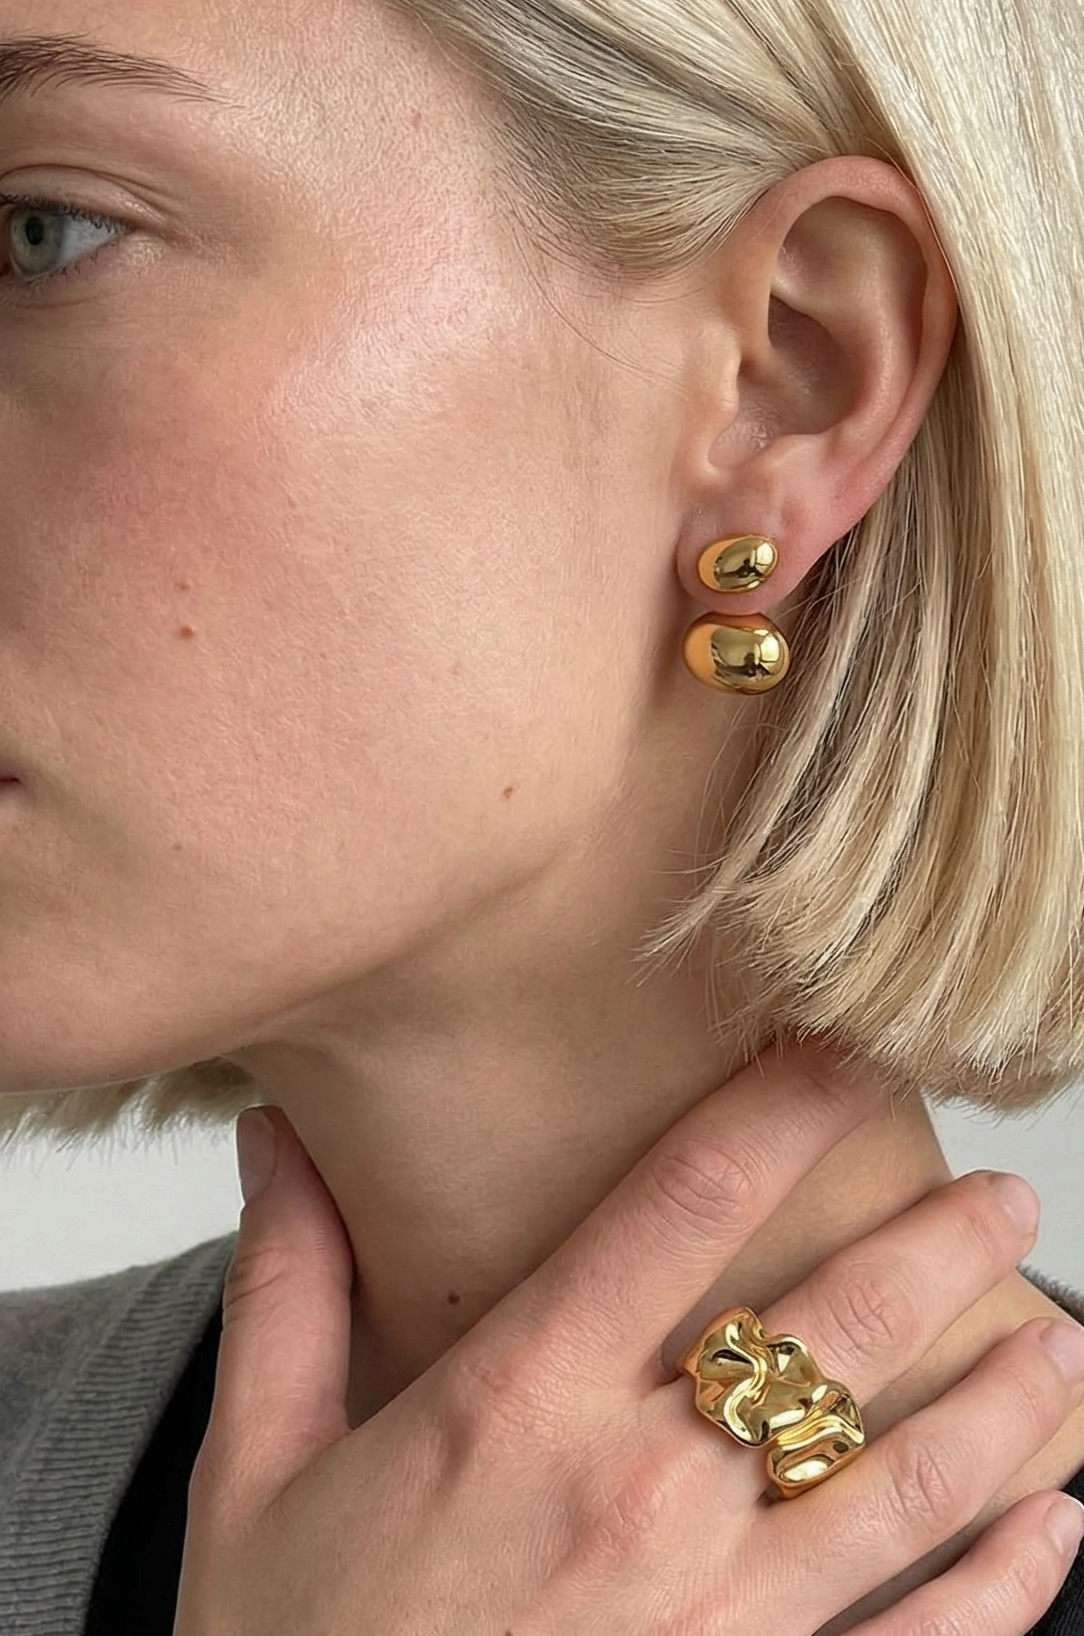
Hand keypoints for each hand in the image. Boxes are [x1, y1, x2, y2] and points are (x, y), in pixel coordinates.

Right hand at [173, 1044, 1083, 1634]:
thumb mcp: (255, 1464)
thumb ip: (285, 1286)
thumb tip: (274, 1133)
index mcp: (520, 1404)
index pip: (683, 1205)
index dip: (779, 1108)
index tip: (845, 1053)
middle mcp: (637, 1493)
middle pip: (830, 1333)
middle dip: (935, 1248)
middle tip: (1000, 1192)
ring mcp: (713, 1616)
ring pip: (905, 1482)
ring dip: (1007, 1403)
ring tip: (1063, 1339)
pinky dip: (1011, 1590)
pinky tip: (1057, 1528)